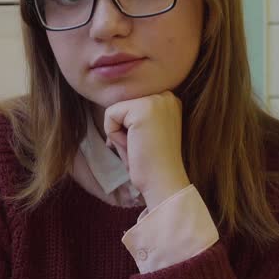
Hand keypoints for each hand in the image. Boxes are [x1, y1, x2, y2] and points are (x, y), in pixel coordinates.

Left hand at [101, 92, 190, 207]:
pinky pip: (110, 116)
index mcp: (169, 101)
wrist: (164, 182)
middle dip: (123, 132)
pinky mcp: (143, 108)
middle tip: (142, 148)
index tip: (145, 145)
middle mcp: (166, 96)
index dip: (128, 129)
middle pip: (122, 107)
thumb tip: (111, 112)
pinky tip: (134, 146)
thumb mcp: (146, 133)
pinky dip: (115, 136)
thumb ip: (134, 117)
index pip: (130, 107)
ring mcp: (156, 100)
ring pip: (115, 111)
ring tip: (139, 148)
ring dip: (119, 135)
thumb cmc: (152, 163)